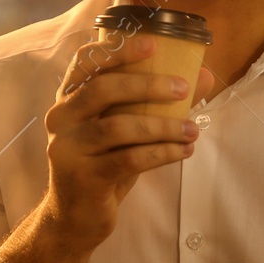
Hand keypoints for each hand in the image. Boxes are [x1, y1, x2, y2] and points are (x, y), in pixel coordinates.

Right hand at [40, 35, 212, 250]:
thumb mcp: (126, 130)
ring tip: (192, 130)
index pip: (86, 62)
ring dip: (163, 126)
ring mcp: (68, 149)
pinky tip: (183, 152)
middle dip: (148, 85)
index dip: (117, 49)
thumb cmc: (104, 164)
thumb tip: (203, 75)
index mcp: (68, 99)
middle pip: (103, 89)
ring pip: (119, 127)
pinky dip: (161, 153)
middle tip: (183, 87)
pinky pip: (129, 159)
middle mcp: (60, 119)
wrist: (75, 218)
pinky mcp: (83, 178)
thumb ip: (155, 102)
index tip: (152, 44)